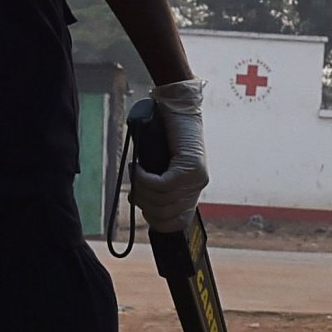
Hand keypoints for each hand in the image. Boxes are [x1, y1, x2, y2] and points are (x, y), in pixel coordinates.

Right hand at [130, 77, 209, 234]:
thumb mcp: (162, 166)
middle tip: (134, 187)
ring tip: (135, 172)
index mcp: (192, 191)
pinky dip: (143, 178)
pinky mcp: (190, 168)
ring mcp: (196, 179)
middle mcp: (197, 187)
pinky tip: (137, 167)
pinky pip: (161, 185)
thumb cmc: (165, 135)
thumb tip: (143, 203)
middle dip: (142, 204)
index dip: (155, 221)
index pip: (176, 224)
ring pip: (160, 200)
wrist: (178, 107)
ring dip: (140, 189)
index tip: (141, 208)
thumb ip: (159, 185)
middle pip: (163, 214)